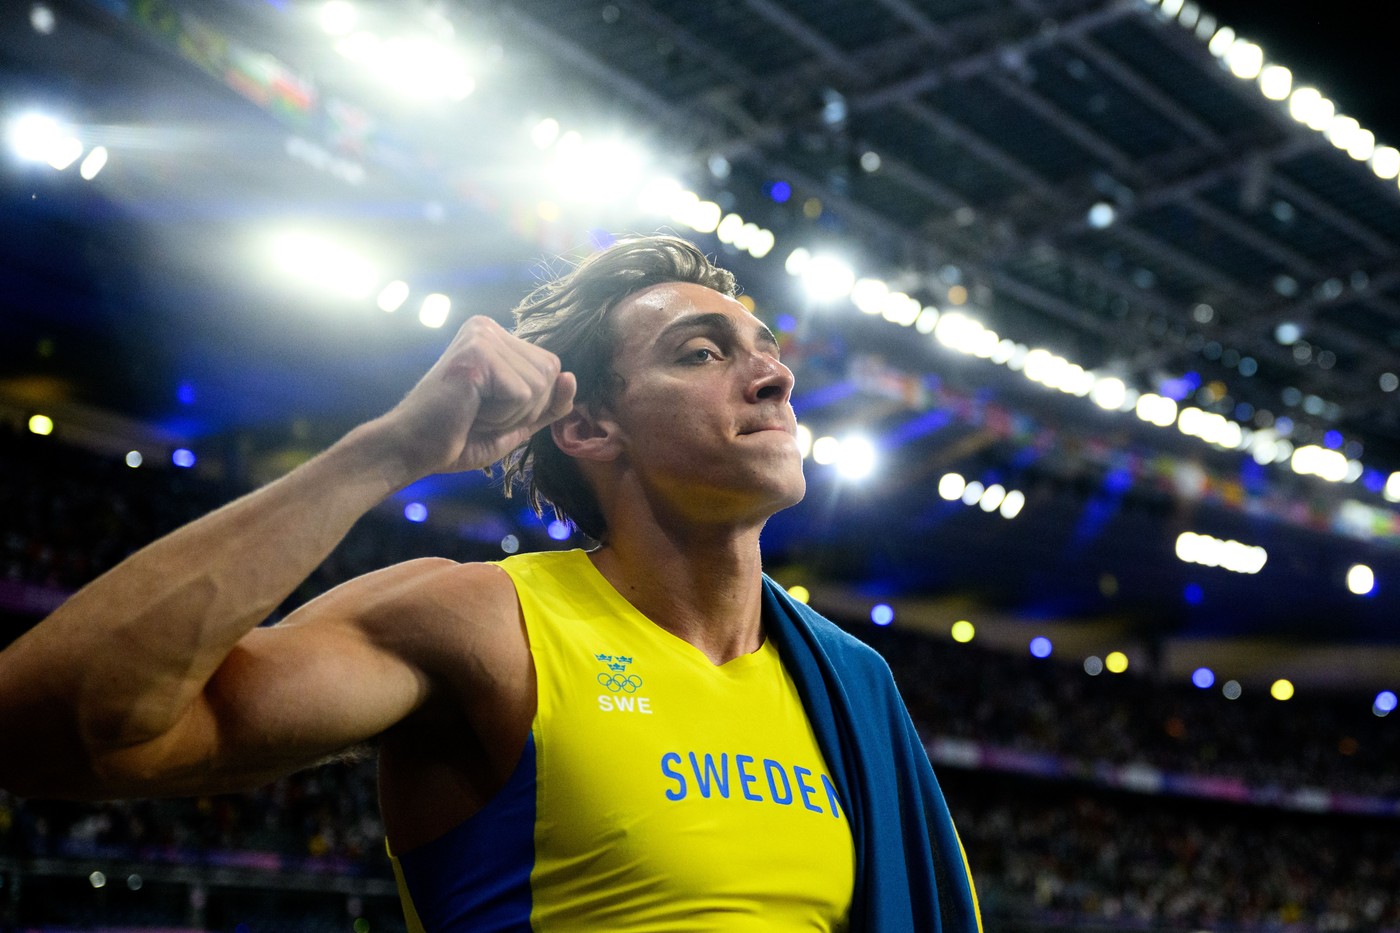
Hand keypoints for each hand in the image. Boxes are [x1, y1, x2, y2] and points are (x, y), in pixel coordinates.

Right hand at [380, 316, 576, 479]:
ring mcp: (482, 337)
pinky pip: (523, 394)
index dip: (531, 403)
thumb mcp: (515, 421)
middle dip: (524, 408)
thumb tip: (572, 377)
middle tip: (479, 413)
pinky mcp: (479, 354)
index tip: (487, 410)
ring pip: (540, 384)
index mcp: (495, 336)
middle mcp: (488, 327)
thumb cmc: (457, 437)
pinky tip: (470, 411)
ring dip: (512, 414)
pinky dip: (502, 416)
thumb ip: (547, 403)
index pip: (550, 367)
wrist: (411, 449)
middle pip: (550, 372)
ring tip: (474, 412)